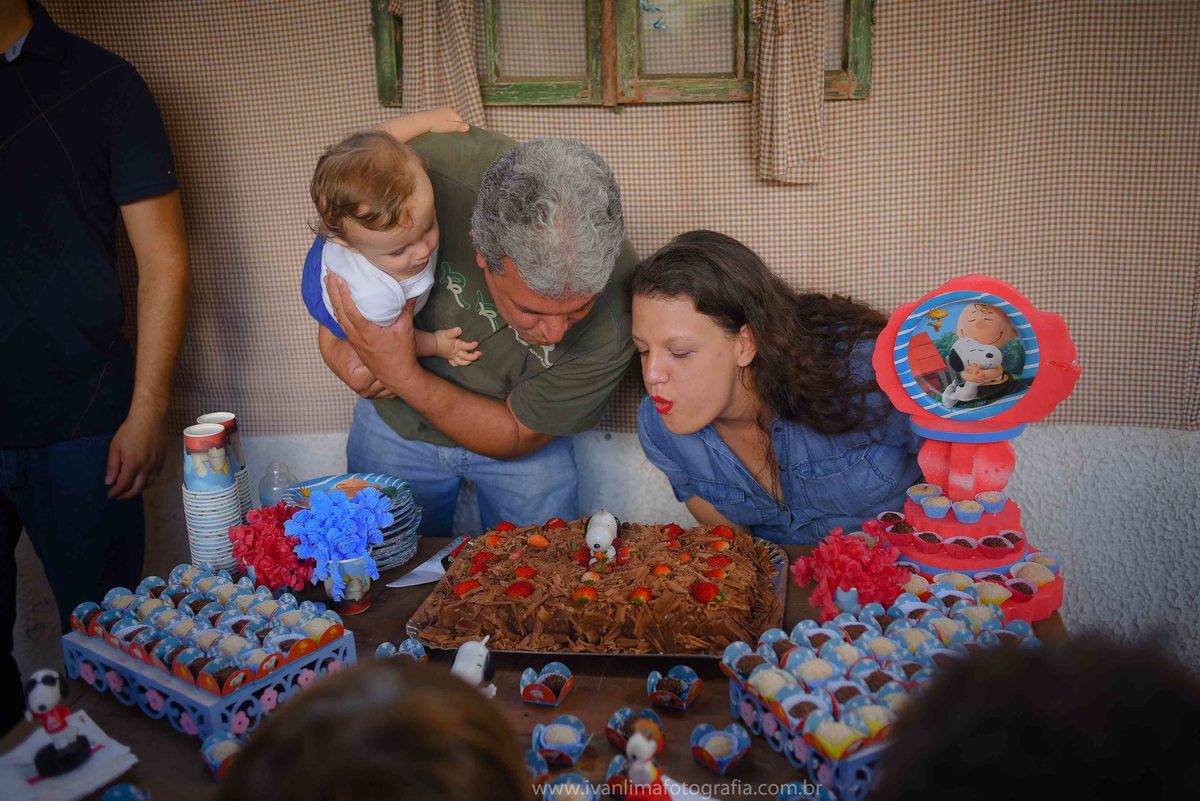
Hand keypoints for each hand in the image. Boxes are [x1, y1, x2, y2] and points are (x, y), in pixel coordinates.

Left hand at [106, 412, 166, 498]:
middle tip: (119, 495)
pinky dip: (147, 482)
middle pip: (137, 489)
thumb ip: (112, 466)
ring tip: (130, 488)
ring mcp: (156, 465)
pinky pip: (156, 477)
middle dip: (126, 495)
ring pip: (148, 484)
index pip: (123, 485)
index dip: (116, 492)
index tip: (110, 494)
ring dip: (138, 489)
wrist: (150, 418)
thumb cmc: (129, 431)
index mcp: (133, 465)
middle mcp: (146, 468)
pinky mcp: (163, 460)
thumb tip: (109, 482)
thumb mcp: (115, 447)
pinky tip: (142, 479)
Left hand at [326, 273, 419, 393]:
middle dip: (332, 292)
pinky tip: (336, 303)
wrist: (397, 376)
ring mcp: (354, 340)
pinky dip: (337, 311)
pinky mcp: (355, 343)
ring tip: (329, 284)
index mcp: (366, 331)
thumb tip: (412, 292)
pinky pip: (342, 324)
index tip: (339, 278)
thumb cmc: (401, 354)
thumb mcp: (406, 329)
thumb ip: (407, 309)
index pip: (350, 309)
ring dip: (333, 300)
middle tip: (329, 275)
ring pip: (338, 317)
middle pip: (339, 311)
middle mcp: (356, 336)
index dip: (343, 293)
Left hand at [420, 106, 468, 133]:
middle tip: (450, 134)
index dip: (459, 129)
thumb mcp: (448, 127)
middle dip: (453, 126)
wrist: (421, 122)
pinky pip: (441, 119)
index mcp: (452, 111)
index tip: (456, 135)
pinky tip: (438, 128)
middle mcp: (446, 109)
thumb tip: (468, 127)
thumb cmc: (436, 125)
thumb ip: (458, 126)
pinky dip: (441, 123)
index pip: (460, 121)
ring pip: (447, 119)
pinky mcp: (434, 112)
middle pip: (454, 120)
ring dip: (447, 125)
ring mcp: (440, 110)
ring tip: (443, 132)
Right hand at [434, 327, 480, 366]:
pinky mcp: (449, 358)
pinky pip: (455, 363)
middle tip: (479, 354)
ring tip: (473, 360)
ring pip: (461, 362)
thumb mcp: (446, 333)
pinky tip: (462, 363)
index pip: (465, 346)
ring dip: (467, 362)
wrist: (432, 344)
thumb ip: (453, 332)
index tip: (476, 343)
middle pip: (465, 357)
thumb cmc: (440, 338)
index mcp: (456, 346)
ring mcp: (452, 356)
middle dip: (473, 356)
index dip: (471, 345)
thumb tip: (459, 329)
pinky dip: (459, 364)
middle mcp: (455, 352)